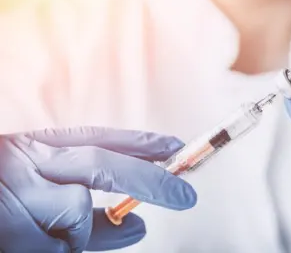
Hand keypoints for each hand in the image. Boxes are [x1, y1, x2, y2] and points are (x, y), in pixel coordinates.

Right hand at [0, 127, 195, 252]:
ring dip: (76, 234)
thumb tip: (140, 226)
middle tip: (186, 195)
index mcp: (32, 146)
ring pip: (77, 214)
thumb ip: (91, 213)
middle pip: (101, 165)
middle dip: (149, 179)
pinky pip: (55, 248)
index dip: (140, 142)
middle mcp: (24, 162)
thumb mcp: (35, 191)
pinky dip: (55, 250)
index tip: (176, 149)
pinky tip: (26, 240)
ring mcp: (13, 194)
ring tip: (41, 230)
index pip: (98, 137)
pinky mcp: (7, 231)